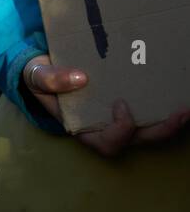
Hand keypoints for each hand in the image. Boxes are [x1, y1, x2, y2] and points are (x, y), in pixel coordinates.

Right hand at [22, 55, 189, 156]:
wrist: (42, 68)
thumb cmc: (38, 77)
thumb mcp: (37, 77)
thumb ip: (51, 80)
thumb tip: (81, 78)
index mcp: (82, 127)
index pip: (107, 143)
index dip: (120, 130)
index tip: (120, 105)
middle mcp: (103, 127)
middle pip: (136, 140)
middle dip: (160, 131)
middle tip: (180, 114)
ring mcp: (115, 118)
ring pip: (147, 131)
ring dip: (169, 124)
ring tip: (185, 109)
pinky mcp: (125, 105)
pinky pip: (148, 113)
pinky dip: (164, 109)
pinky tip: (177, 94)